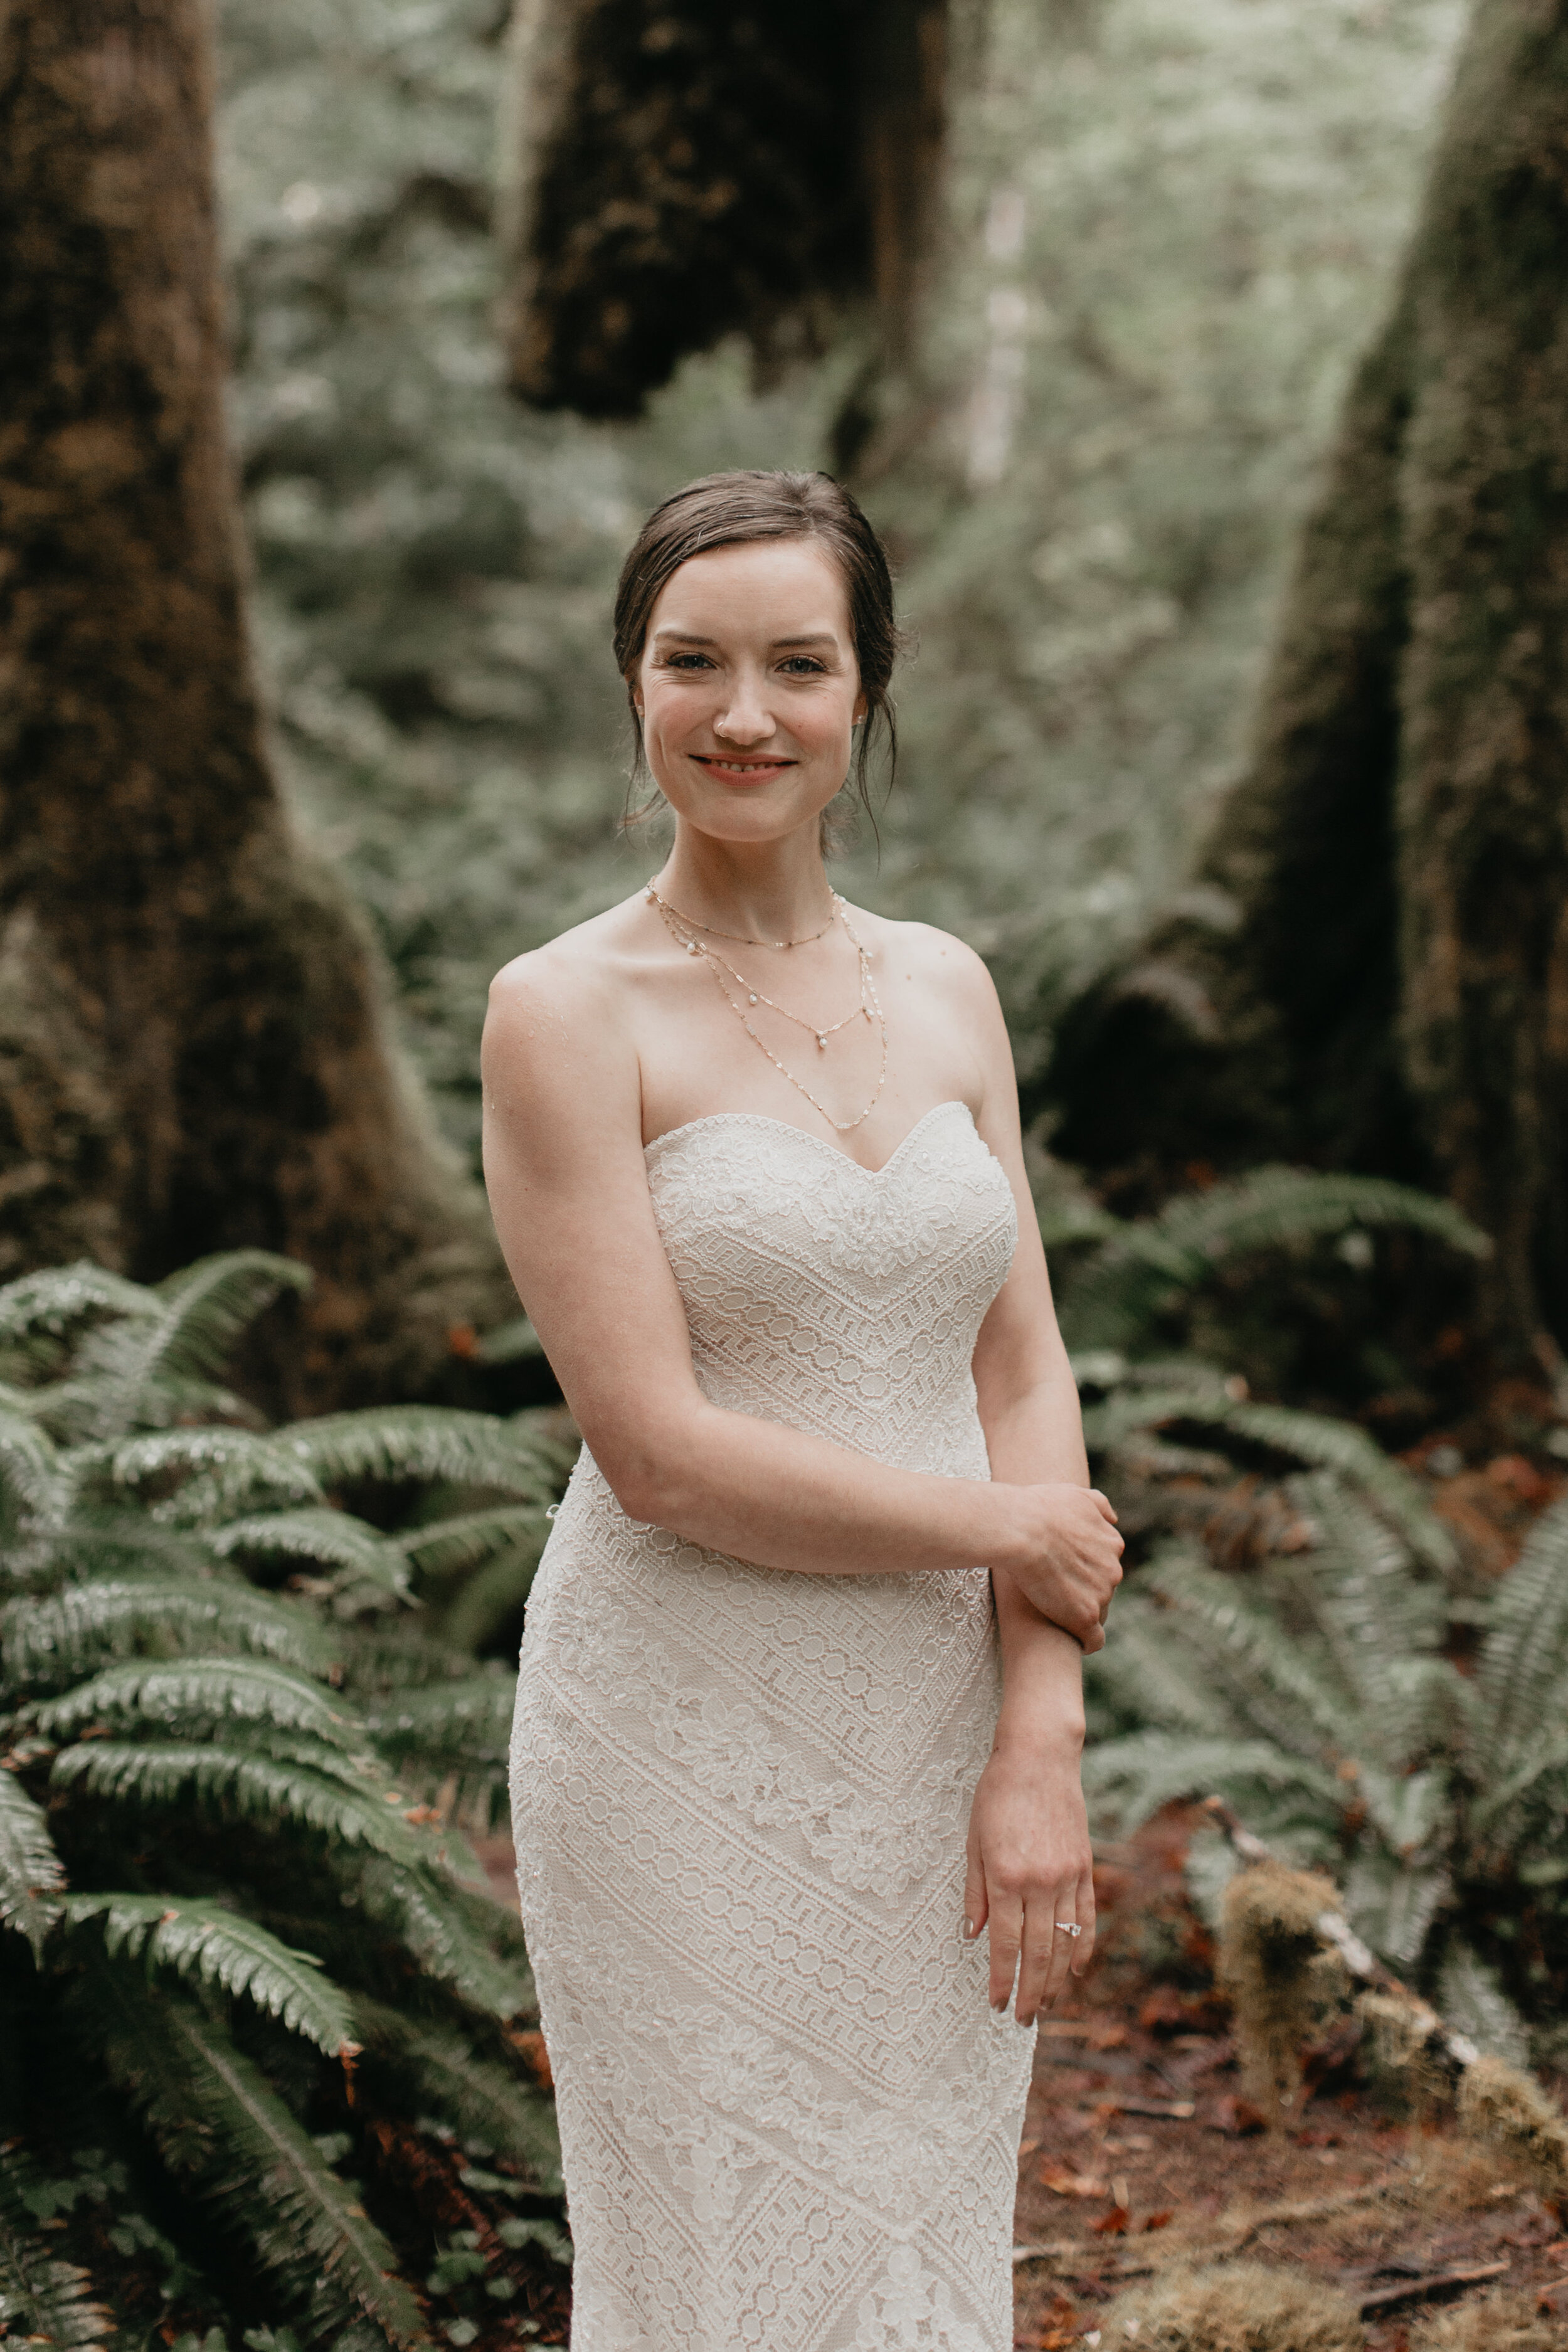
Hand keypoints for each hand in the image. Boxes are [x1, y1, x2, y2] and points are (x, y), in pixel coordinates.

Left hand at [963, 1745, 1095, 2025]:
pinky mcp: (1085, 1868)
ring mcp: (1068, 1876)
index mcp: (1007, 1877)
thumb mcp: (973, 1841)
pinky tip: (1076, 1971)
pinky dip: (1083, 1948)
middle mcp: (1041, 1882)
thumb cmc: (997, 1795)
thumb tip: (974, 1935)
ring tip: (1047, 2005)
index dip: (1001, 1979)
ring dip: (1056, 1980)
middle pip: (1038, 1953)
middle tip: (1023, 2019)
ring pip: (1065, 1942)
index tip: (996, 2003)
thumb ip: (976, 1891)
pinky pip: (1086, 1918)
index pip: (1004, 1944)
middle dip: (1030, 1992)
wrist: (1039, 1757)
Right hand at [994, 1484, 1122, 1651]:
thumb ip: (1099, 1505)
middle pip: (1103, 1589)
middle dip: (1085, 1591)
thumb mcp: (1076, 1494)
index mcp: (1112, 1544)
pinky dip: (1086, 1642)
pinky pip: (1094, 1640)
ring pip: (1098, 1612)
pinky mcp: (1085, 1618)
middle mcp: (1113, 1570)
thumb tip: (1114, 1519)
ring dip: (1081, 1614)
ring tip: (1056, 1616)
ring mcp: (1101, 1595)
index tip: (1066, 1573)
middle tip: (1056, 1592)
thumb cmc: (1040, 1508)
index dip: (1085, 1569)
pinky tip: (1075, 1643)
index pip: (1105, 1564)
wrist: (1022, 1531)